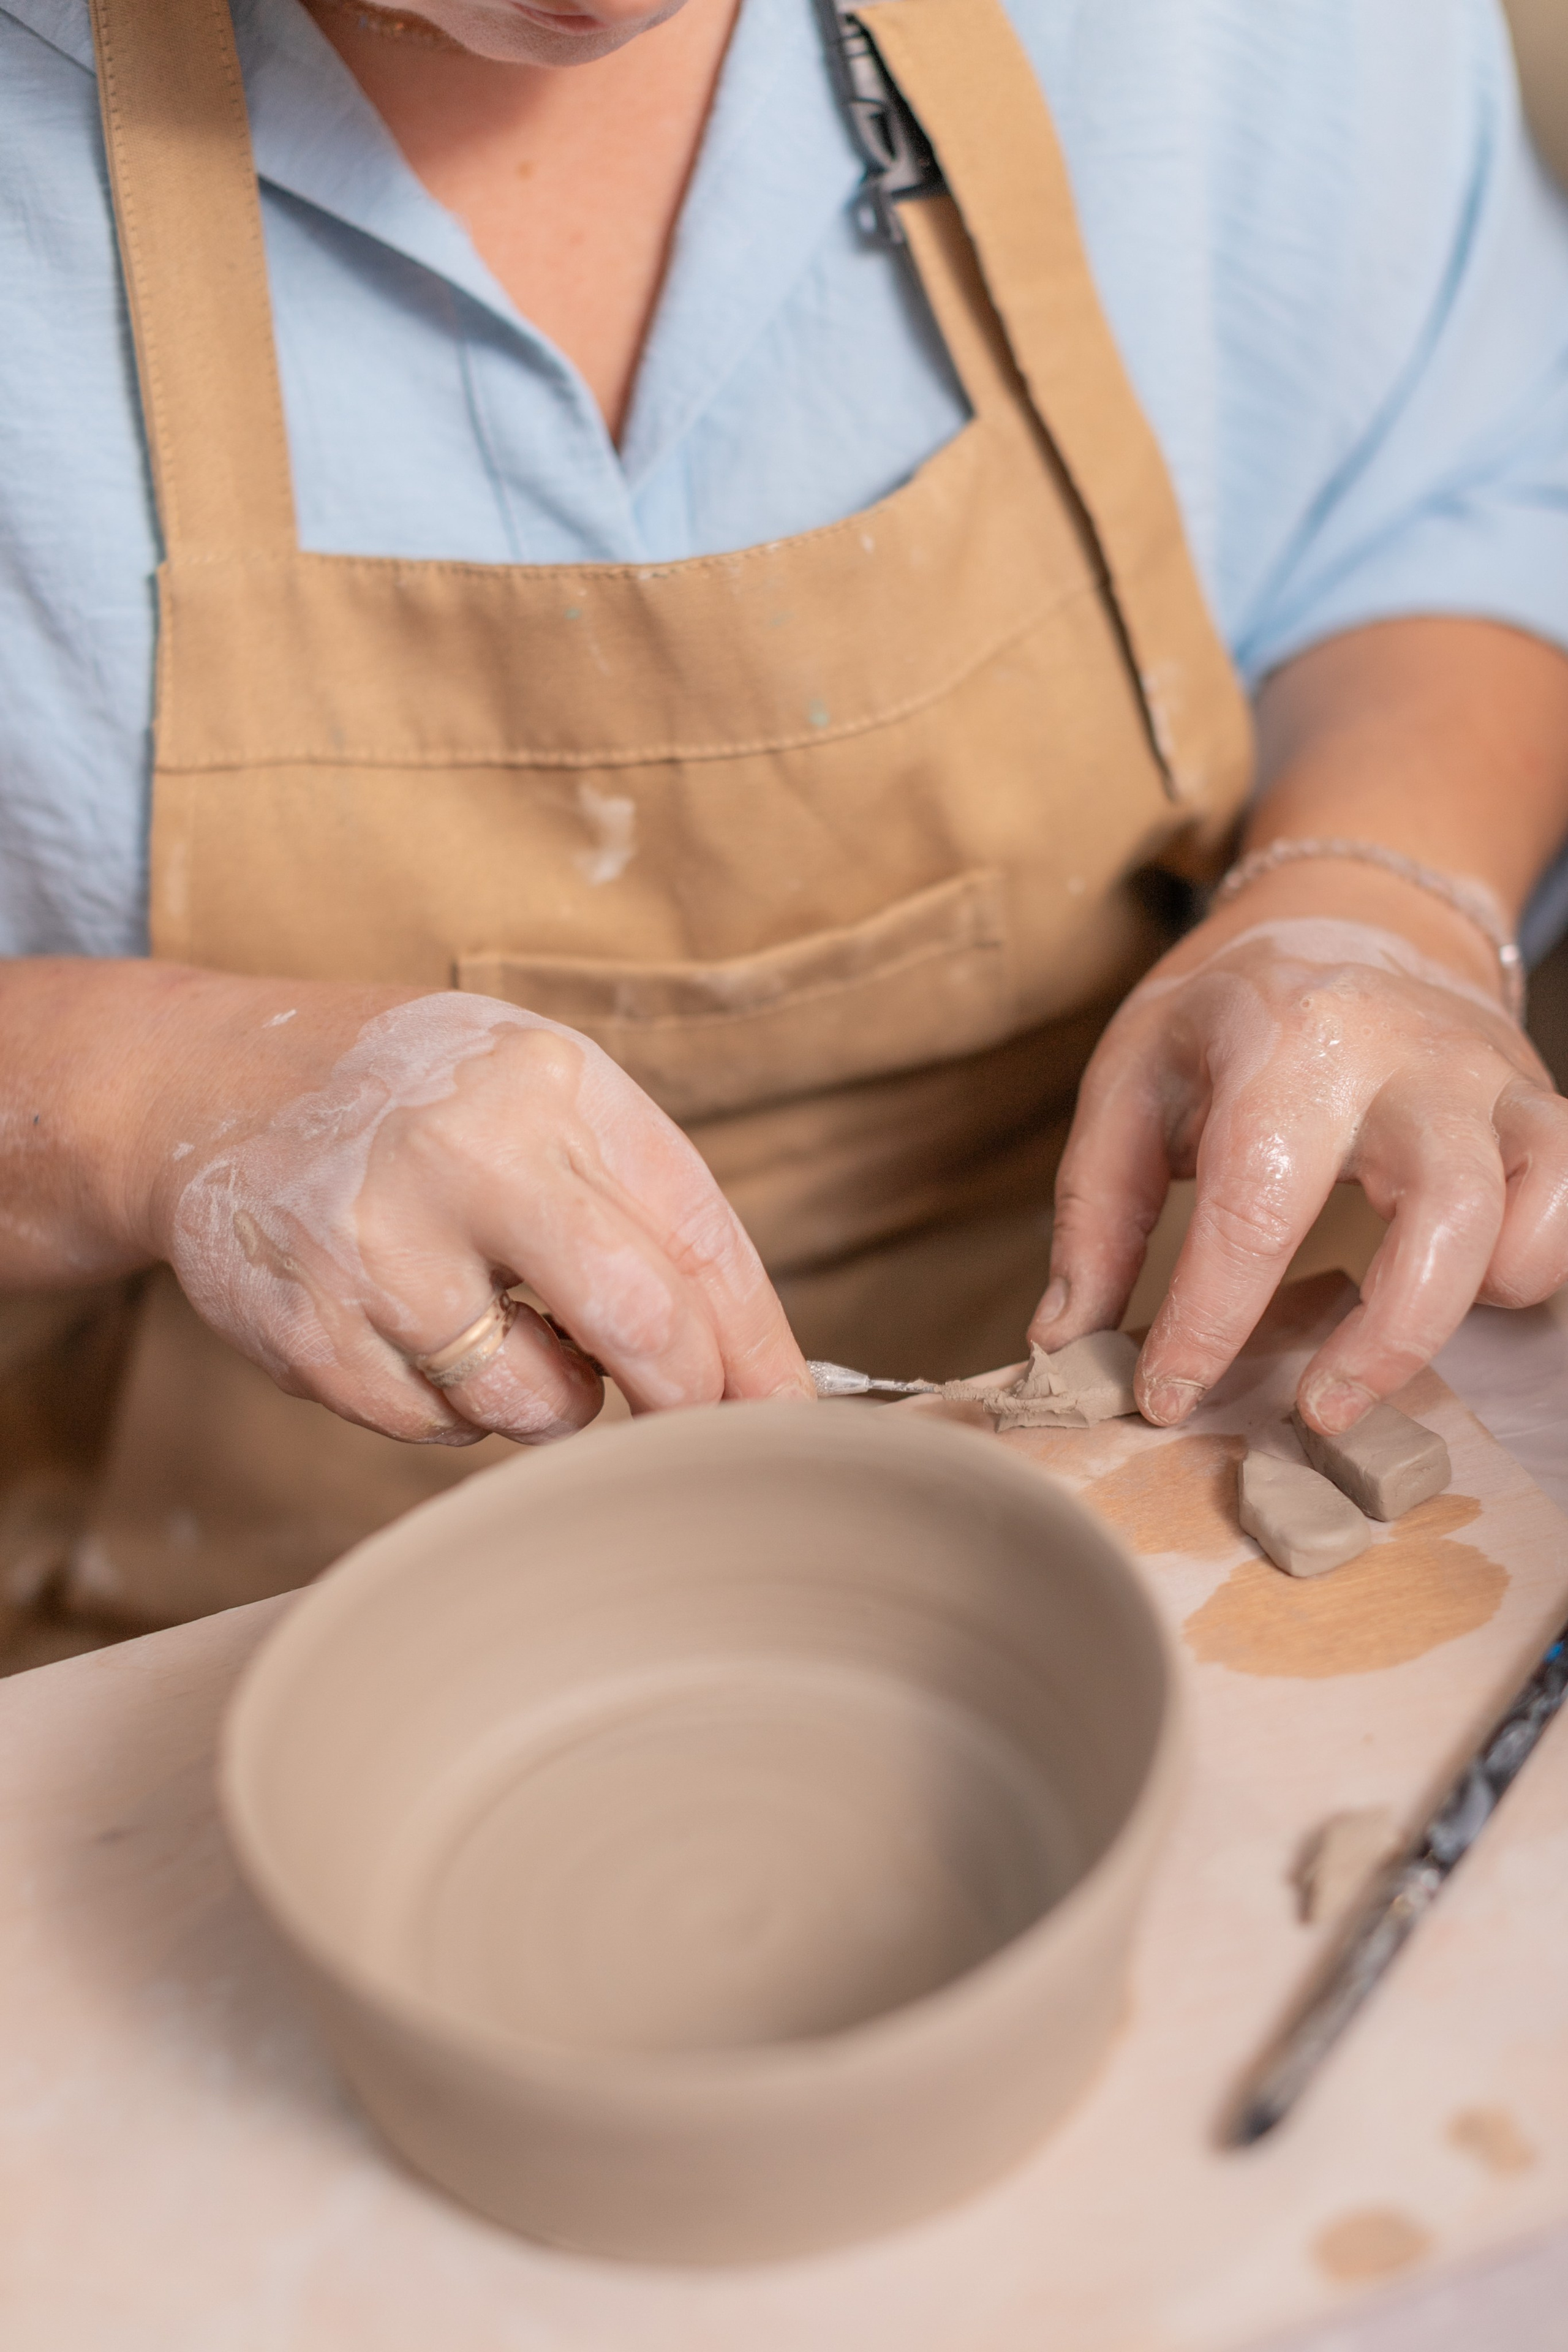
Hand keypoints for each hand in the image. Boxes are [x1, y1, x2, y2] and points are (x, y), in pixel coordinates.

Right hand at [151, 987, 811, 1444]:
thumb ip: (643, 1205)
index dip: (760, 1347)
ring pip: (538, 1406)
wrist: (205, 1089)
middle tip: (691, 1422)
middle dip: (688, 1400)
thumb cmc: (416, 1101)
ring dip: (548, 1399)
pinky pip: (435, 1429)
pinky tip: (409, 1326)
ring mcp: (379, 1249)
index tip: (793, 1414)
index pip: (702, 1239)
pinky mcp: (310, 1333)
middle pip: (646, 1329)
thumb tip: (756, 1367)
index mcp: (550, 1085)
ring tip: (497, 1321)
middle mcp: (467, 1155)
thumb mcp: (538, 1095)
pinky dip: (447, 1406)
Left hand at [1029, 908, 1567, 1433]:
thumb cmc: (1230, 1015)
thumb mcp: (1132, 1077)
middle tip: (1312, 1413)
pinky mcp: (1536, 1104)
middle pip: (1440, 1208)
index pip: (1256, 1202)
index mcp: (1284, 1037)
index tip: (1166, 1397)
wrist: (1348, 912)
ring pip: (1523, 1209)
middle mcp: (1404, 1052)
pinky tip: (1458, 1293)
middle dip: (1381, 1339)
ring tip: (1377, 1363)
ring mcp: (1485, 1078)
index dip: (1210, 1320)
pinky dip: (1532, 1264)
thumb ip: (1096, 1210)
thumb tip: (1064, 1341)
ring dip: (1457, 1311)